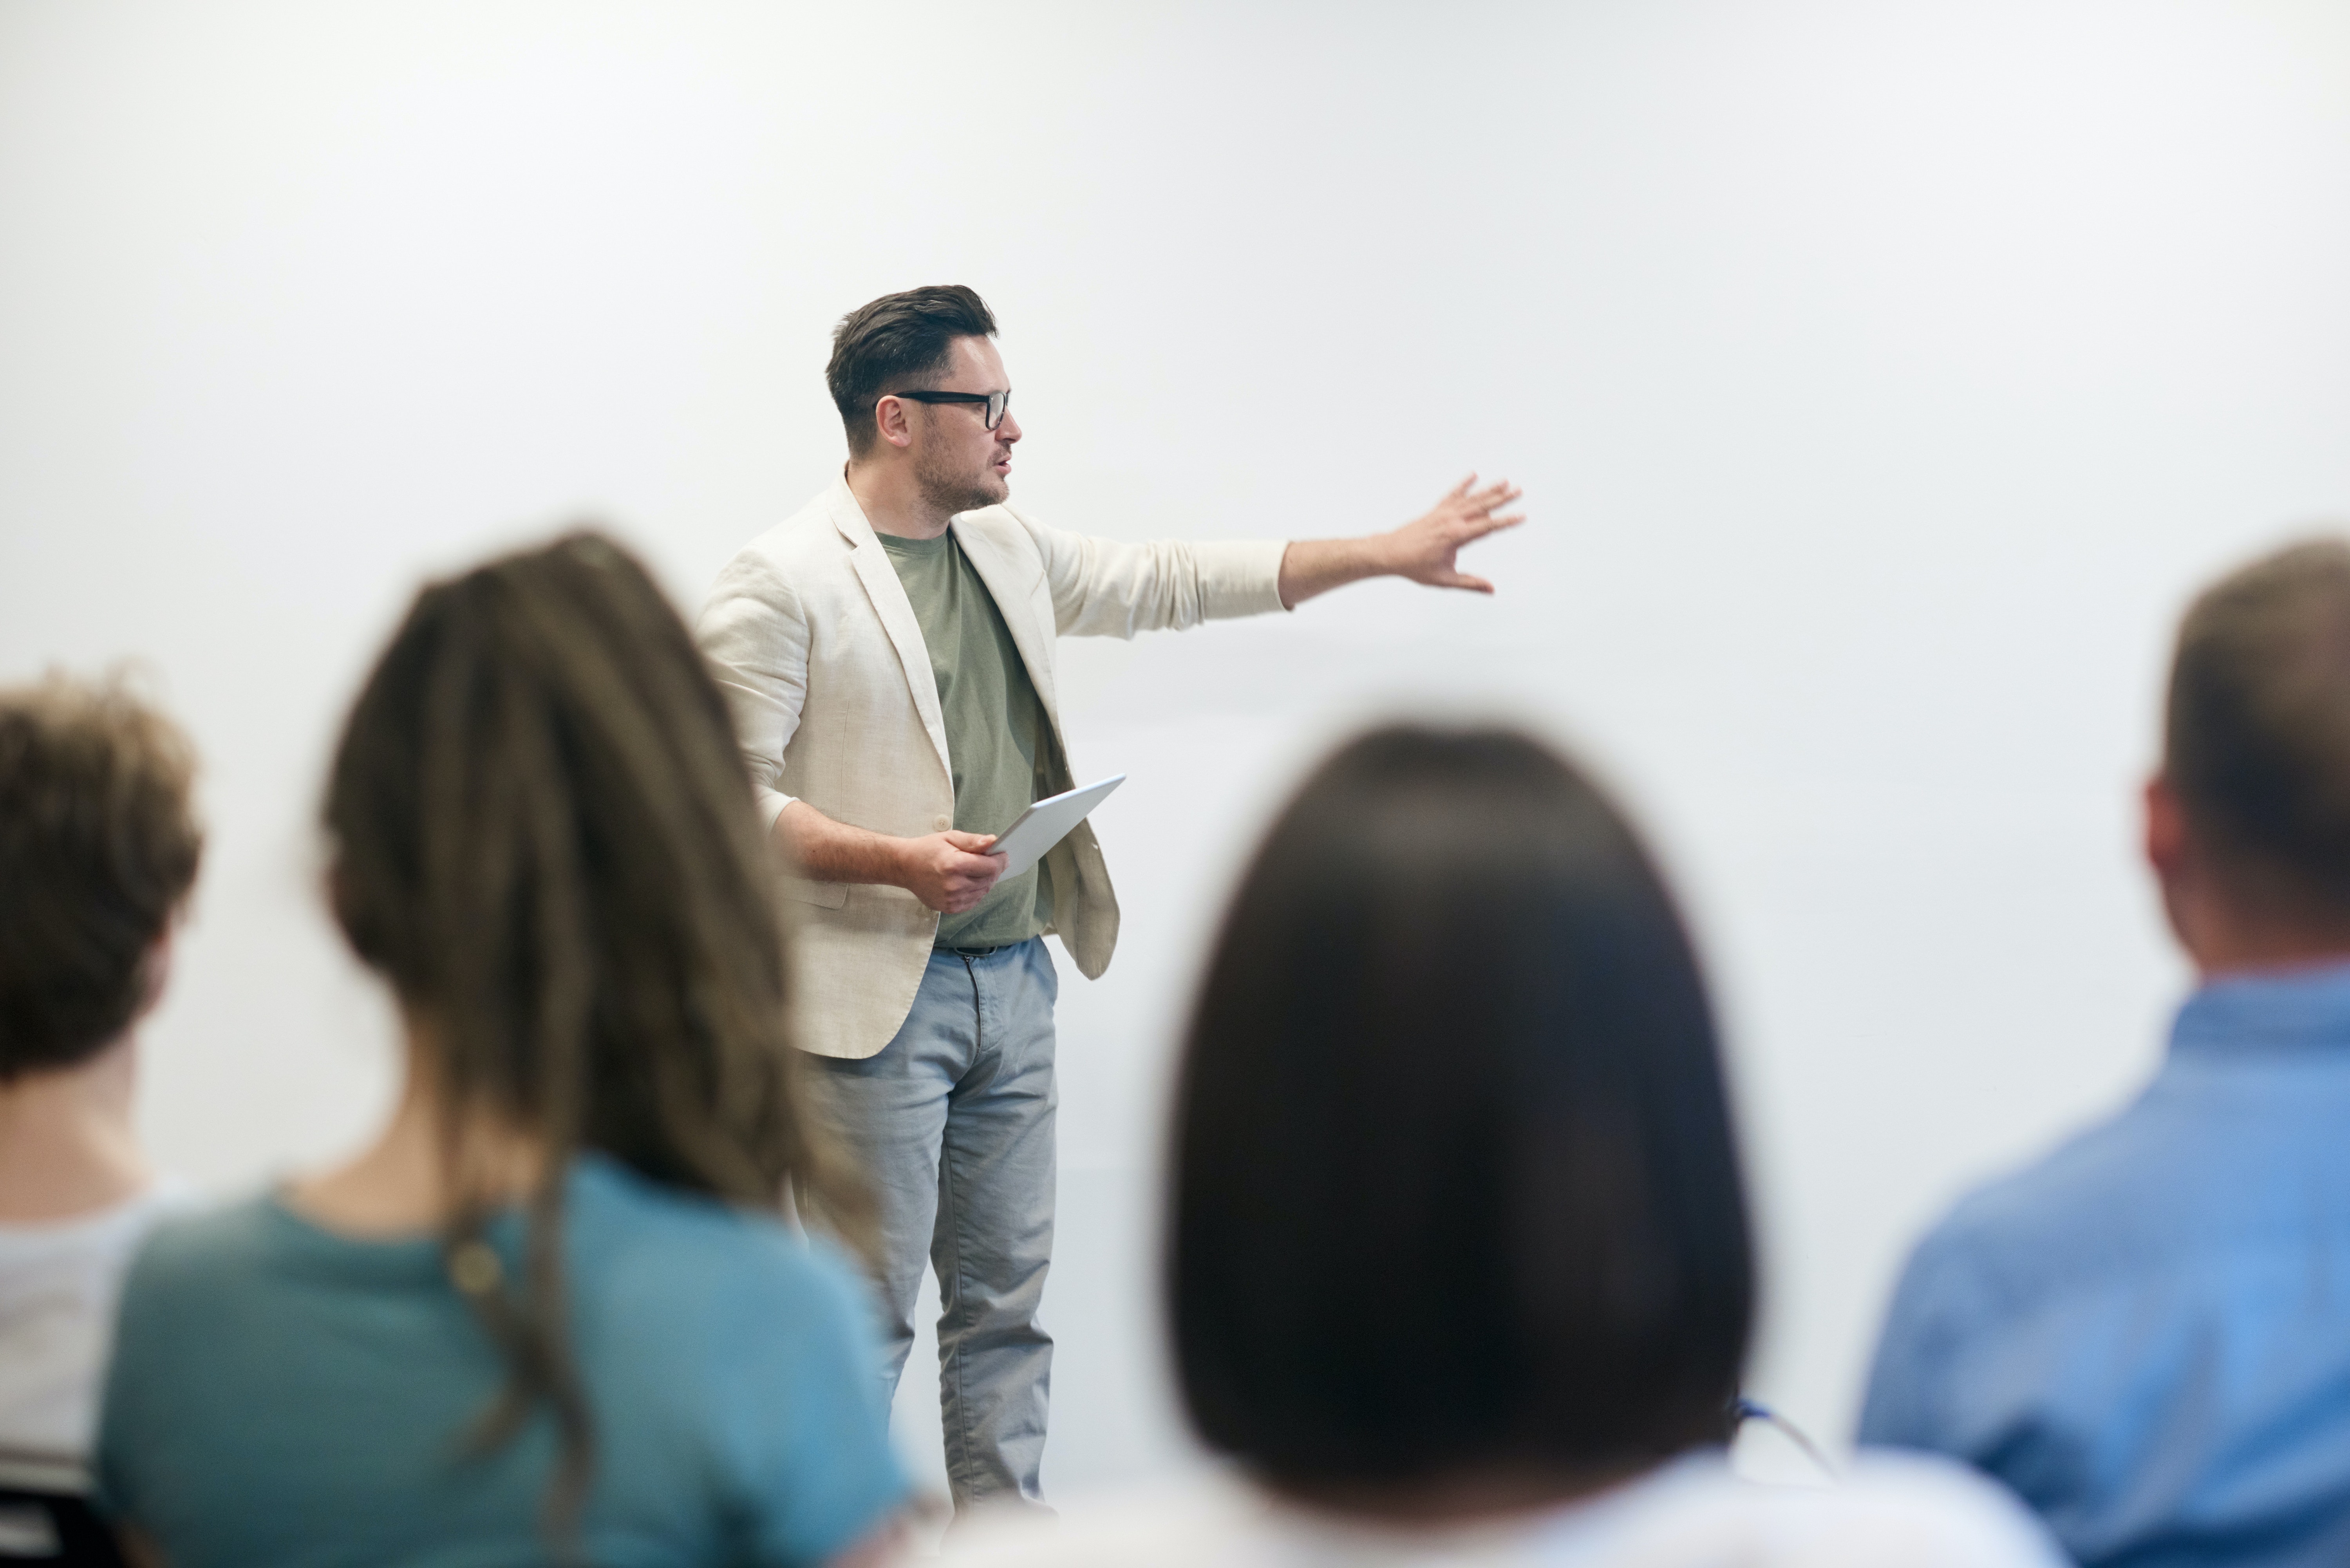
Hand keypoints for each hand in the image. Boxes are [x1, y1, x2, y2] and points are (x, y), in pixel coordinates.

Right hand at [896, 831, 1005, 912]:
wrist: (905, 867)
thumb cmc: (927, 850)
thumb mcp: (950, 838)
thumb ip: (973, 841)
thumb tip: (994, 841)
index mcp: (954, 865)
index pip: (990, 867)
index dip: (1000, 860)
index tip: (1003, 854)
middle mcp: (953, 885)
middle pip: (989, 880)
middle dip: (994, 869)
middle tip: (991, 860)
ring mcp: (951, 899)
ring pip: (984, 891)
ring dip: (986, 881)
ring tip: (977, 870)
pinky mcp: (950, 908)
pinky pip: (974, 901)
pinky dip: (977, 891)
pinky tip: (968, 881)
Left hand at [1381, 475, 1524, 592]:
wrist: (1389, 553)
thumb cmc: (1414, 566)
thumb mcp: (1444, 580)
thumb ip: (1469, 583)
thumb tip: (1491, 589)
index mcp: (1455, 536)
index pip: (1487, 526)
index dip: (1506, 521)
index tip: (1521, 516)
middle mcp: (1451, 520)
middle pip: (1482, 506)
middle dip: (1502, 498)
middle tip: (1519, 490)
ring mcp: (1443, 513)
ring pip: (1470, 498)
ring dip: (1489, 489)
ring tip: (1505, 481)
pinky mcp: (1436, 510)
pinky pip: (1452, 494)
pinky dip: (1463, 484)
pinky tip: (1473, 474)